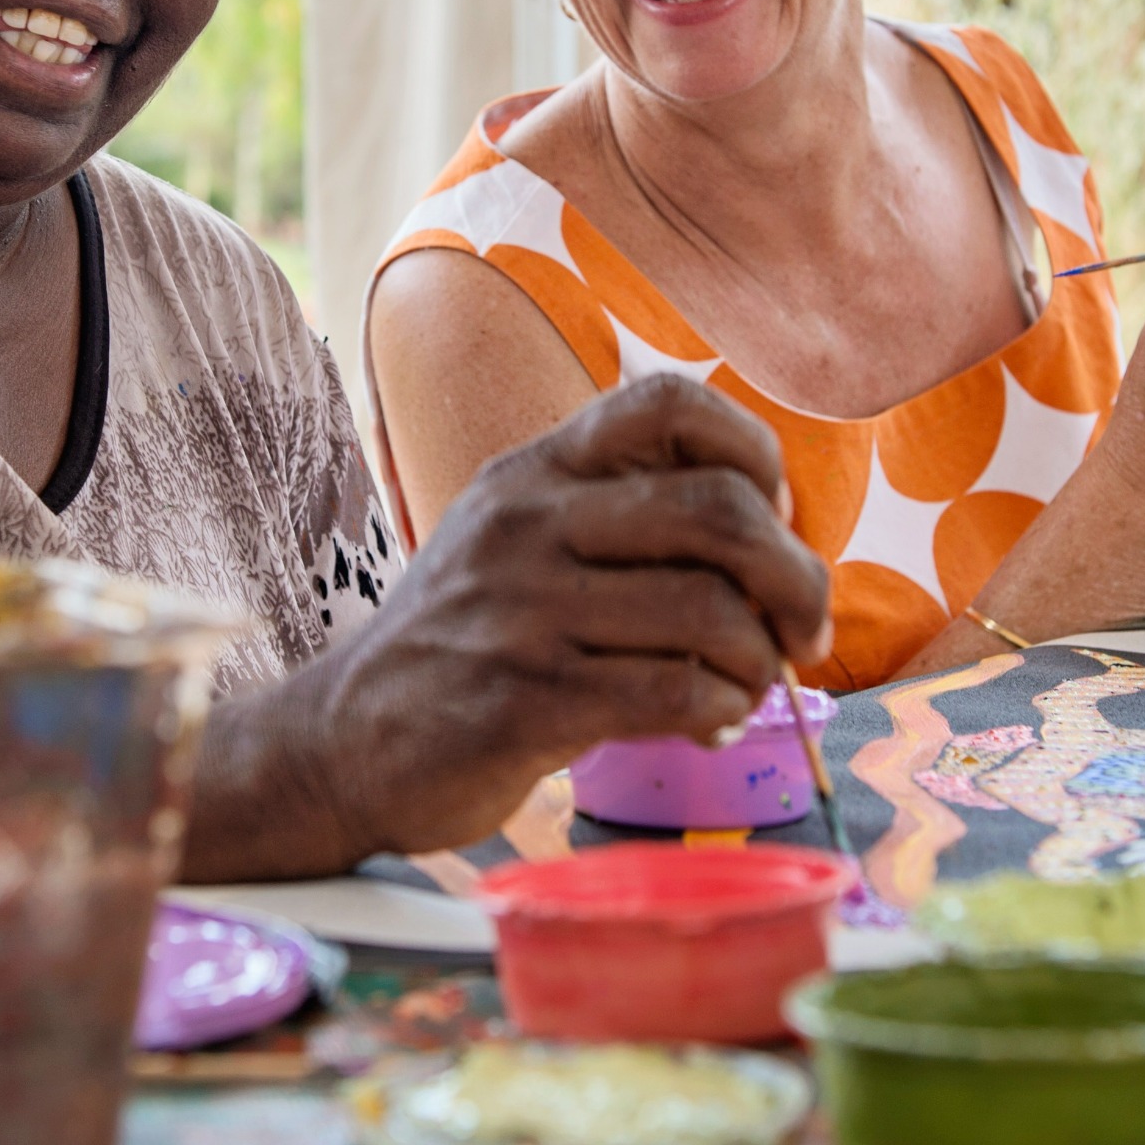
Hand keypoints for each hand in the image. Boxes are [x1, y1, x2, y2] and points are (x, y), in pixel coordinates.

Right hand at [267, 376, 830, 860]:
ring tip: (748, 686)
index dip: (753, 453)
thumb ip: (617, 518)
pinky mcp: (525, 701)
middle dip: (795, 577)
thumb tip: (774, 533)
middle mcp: (526, 524)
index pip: (669, 403)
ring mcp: (522, 612)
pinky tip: (708, 724)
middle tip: (803, 630)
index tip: (771, 521)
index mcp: (534, 470)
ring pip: (709, 611)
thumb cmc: (464, 643)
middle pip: (717, 511)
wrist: (342, 741)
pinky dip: (720, 711)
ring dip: (760, 660)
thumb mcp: (517, 542)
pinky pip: (673, 692)